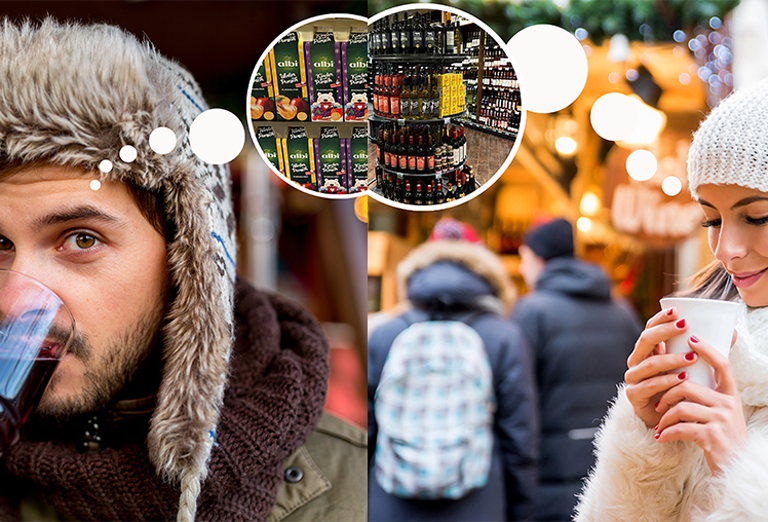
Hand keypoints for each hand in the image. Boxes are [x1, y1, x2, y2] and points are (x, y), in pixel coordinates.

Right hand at [624, 307, 698, 427]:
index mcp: (647, 351)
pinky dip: (667, 381)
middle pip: (645, 340)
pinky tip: (682, 379)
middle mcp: (636, 361)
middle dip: (665, 331)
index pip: (650, 329)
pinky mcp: (633, 394)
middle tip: (686, 326)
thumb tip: (731, 334)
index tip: (678, 311)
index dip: (661, 319)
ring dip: (672, 359)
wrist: (664, 420)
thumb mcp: (689, 368)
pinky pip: (650, 385)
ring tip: (692, 358)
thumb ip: (704, 351)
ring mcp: (633, 378)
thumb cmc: (677, 391)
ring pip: (650, 363)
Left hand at [654, 333, 744, 475]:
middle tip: (657, 406)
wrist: (734, 469)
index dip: (707, 349)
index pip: (723, 365)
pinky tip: (661, 437)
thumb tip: (683, 377)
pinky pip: (680, 427)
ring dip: (664, 416)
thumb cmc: (721, 439)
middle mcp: (729, 405)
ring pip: (681, 406)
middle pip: (688, 386)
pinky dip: (667, 432)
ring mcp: (722, 420)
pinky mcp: (712, 436)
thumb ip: (706, 397)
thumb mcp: (720, 414)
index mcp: (731, 396)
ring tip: (660, 425)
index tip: (691, 339)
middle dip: (667, 395)